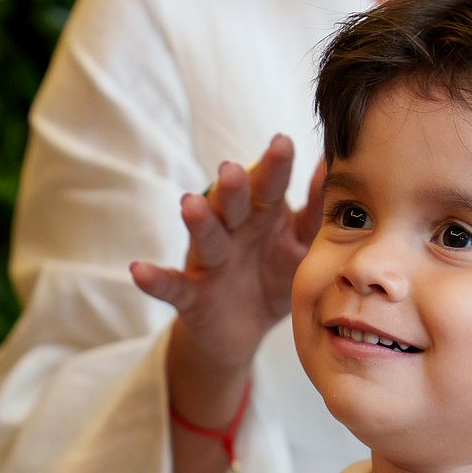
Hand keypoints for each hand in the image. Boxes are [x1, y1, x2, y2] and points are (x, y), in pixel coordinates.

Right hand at [131, 135, 325, 374]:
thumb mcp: (300, 243)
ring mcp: (209, 262)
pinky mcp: (190, 295)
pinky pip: (171, 286)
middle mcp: (232, 231)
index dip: (275, 167)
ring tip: (190, 204)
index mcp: (262, 216)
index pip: (270, 187)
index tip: (283, 142)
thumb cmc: (273, 274)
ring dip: (197, 222)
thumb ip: (315, 207)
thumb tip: (332, 162)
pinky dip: (155, 279)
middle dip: (232, 188)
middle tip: (233, 170)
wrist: (242, 330)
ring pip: (204, 238)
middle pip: (233, 206)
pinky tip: (138, 270)